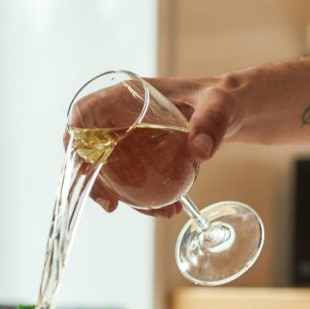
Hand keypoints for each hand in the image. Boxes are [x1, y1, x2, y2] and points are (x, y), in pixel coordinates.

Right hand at [81, 75, 241, 216]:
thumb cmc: (223, 98)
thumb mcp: (220, 105)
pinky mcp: (143, 157)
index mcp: (129, 95)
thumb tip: (201, 151)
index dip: (75, 139)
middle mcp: (122, 117)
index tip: (84, 168)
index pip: (85, 113)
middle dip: (92, 180)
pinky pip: (133, 180)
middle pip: (90, 149)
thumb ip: (212, 121)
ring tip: (156, 213)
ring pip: (110, 171)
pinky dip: (145, 198)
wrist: (234, 112)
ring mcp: (131, 139)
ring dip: (123, 196)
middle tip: (111, 204)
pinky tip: (169, 209)